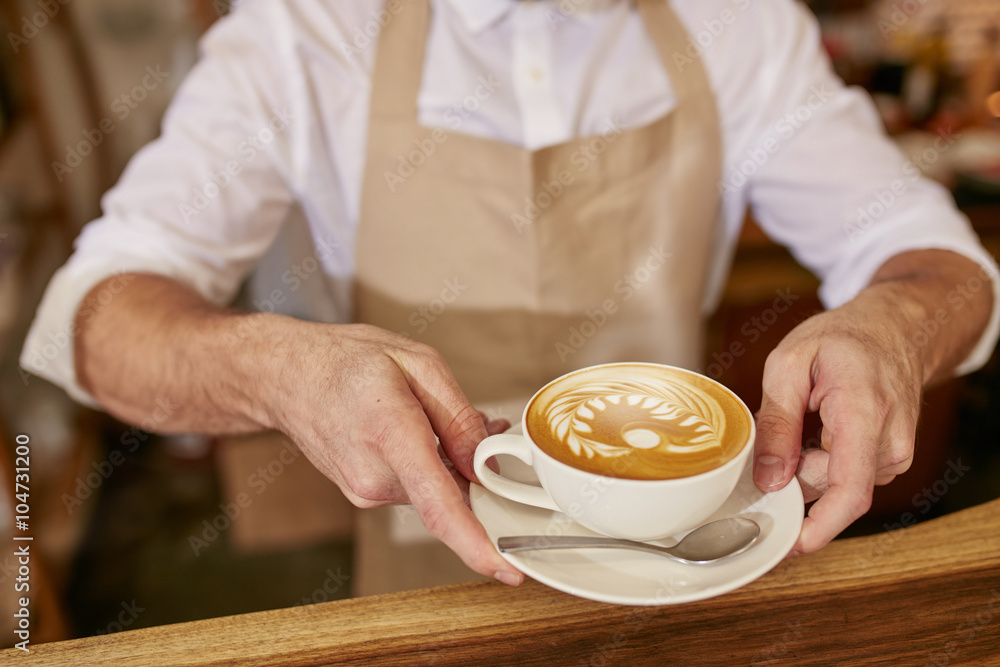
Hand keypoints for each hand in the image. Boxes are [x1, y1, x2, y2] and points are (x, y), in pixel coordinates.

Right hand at [263, 322, 521, 584]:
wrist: (287, 375)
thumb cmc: (347, 361)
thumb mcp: (419, 364)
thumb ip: (460, 418)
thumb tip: (487, 464)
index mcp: (391, 434)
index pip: (439, 506)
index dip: (476, 544)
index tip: (506, 571)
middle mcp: (374, 476)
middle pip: (450, 494)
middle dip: (478, 469)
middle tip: (485, 425)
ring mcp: (365, 492)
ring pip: (435, 490)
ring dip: (452, 463)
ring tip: (433, 414)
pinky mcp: (364, 495)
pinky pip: (415, 487)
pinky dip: (429, 466)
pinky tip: (416, 431)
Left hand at [751, 250, 993, 554]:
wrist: (895, 327)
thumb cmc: (842, 339)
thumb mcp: (789, 364)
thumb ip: (777, 422)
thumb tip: (769, 478)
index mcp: (864, 414)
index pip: (849, 490)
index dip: (819, 527)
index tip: (790, 547)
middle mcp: (889, 442)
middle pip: (830, 487)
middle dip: (793, 474)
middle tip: (776, 433)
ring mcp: (895, 453)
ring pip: (836, 483)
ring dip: (808, 464)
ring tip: (805, 418)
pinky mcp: (890, 458)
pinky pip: (846, 475)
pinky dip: (823, 460)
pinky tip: (821, 427)